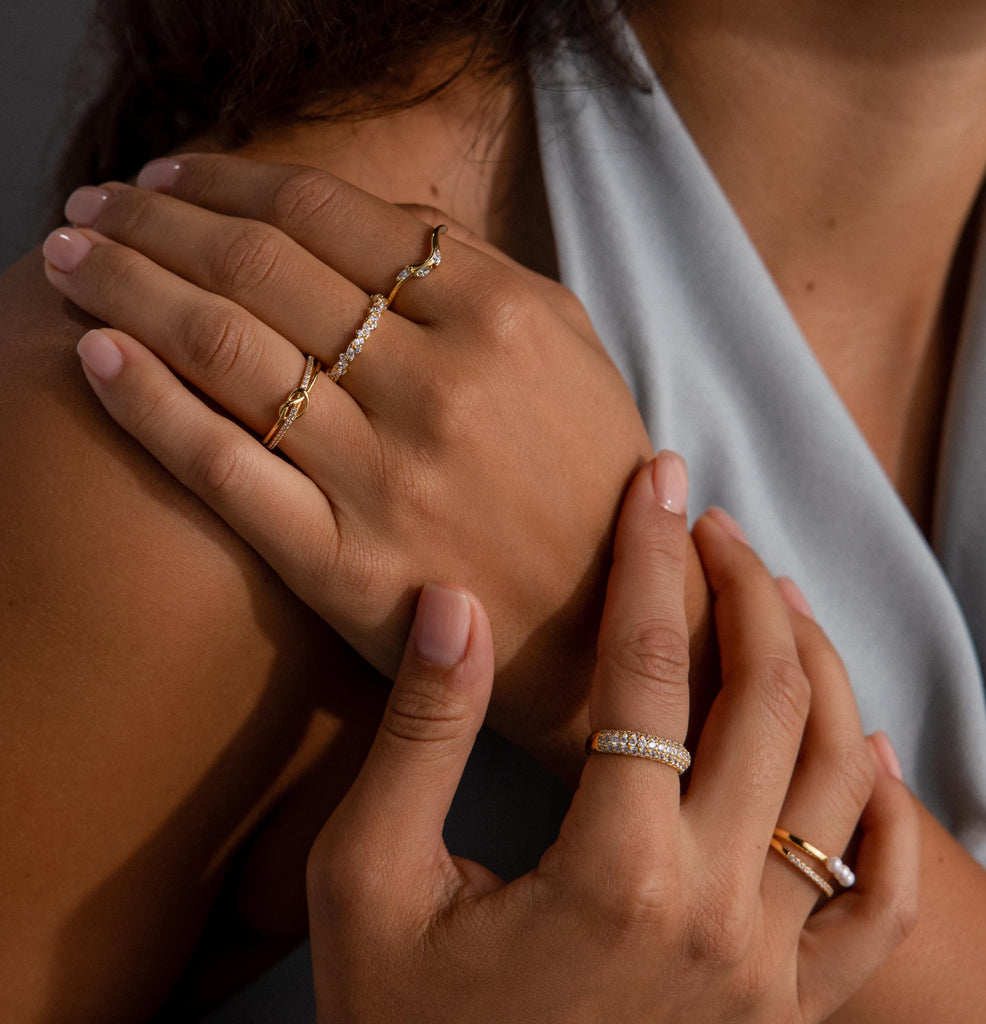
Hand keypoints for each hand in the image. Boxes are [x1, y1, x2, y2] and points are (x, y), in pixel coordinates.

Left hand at [43, 155, 704, 773]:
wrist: (613, 628)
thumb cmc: (595, 482)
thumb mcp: (573, 352)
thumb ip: (485, 273)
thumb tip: (378, 215)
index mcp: (502, 320)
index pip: (332, 216)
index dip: (234, 183)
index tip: (177, 178)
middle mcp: (439, 387)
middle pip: (262, 269)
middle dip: (158, 221)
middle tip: (96, 203)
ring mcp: (387, 478)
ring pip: (228, 351)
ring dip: (128, 288)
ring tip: (69, 257)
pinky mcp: (346, 563)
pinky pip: (230, 470)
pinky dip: (153, 407)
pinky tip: (98, 358)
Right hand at [306, 454, 918, 1022]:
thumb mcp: (370, 879)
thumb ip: (421, 736)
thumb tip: (453, 604)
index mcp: (614, 875)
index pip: (649, 668)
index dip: (650, 557)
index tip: (654, 481)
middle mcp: (717, 917)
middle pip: (768, 703)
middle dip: (743, 589)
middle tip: (710, 526)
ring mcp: (767, 974)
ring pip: (841, 782)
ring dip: (818, 671)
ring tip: (776, 601)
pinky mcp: (785, 1016)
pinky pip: (876, 906)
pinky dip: (887, 817)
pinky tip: (865, 751)